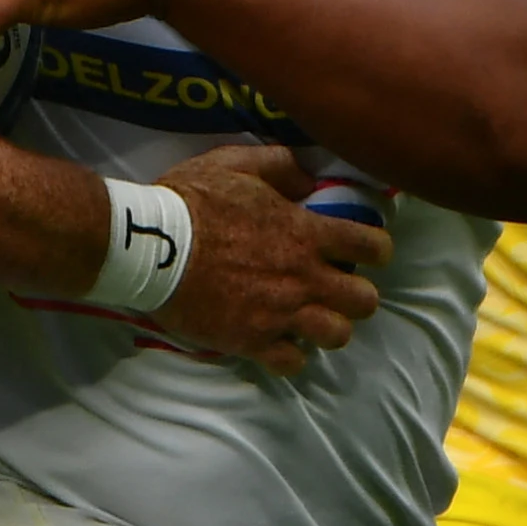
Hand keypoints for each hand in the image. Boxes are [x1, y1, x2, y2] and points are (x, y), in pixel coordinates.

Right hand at [146, 145, 391, 373]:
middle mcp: (304, 277)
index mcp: (306, 233)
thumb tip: (310, 179)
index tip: (367, 252)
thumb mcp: (235, 163)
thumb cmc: (191, 201)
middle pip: (365, 301)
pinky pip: (292, 362)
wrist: (150, 247)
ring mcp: (281, 314)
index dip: (376, 250)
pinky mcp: (252, 342)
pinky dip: (290, 354)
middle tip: (337, 288)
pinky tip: (278, 341)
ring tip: (311, 319)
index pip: (371, 246)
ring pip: (337, 335)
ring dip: (328, 327)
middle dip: (357, 295)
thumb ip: (280, 165)